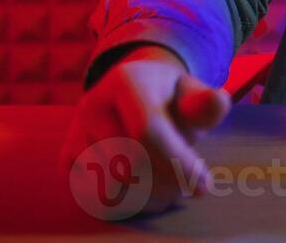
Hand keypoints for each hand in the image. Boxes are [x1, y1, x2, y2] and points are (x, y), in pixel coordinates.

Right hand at [59, 44, 231, 217]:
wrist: (132, 89)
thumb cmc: (170, 97)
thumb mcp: (192, 93)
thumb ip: (205, 103)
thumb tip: (218, 102)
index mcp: (126, 81)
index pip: (148, 130)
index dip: (177, 163)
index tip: (204, 187)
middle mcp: (93, 104)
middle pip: (128, 164)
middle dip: (165, 184)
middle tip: (186, 188)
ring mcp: (76, 132)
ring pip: (108, 188)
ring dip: (145, 198)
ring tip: (169, 190)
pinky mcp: (67, 158)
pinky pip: (92, 196)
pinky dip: (123, 204)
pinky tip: (145, 193)